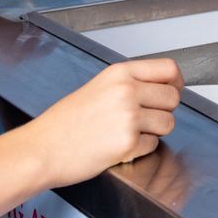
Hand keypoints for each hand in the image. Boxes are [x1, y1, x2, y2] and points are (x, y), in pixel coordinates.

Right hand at [24, 59, 182, 187]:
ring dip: (154, 131)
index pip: (169, 69)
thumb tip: (162, 87)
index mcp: (119, 73)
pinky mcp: (128, 143)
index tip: (173, 90)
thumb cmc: (64, 123)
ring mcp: (128, 117)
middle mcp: (126, 91)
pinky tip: (119, 146)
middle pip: (173, 97)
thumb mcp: (98, 87)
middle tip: (144, 118)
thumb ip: (129, 84)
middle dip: (163, 111)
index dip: (176, 82)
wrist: (41, 149)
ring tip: (129, 133)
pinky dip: (140, 149)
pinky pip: (153, 145)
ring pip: (168, 123)